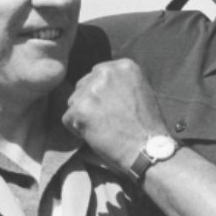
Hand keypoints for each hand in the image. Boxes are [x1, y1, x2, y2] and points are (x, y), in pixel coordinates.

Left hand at [62, 59, 170, 173]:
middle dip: (90, 103)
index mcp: (124, 66)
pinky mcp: (80, 108)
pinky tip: (96, 136)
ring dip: (83, 116)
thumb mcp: (141, 91)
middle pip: (83, 86)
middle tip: (106, 120)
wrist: (147, 148)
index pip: (98, 75)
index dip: (102, 94)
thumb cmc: (147, 125)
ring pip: (74, 102)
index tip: (112, 108)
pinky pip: (68, 119)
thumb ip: (120, 82)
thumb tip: (99, 84)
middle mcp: (107, 72)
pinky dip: (77, 130)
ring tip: (103, 129)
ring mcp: (92, 90)